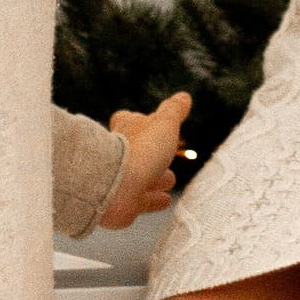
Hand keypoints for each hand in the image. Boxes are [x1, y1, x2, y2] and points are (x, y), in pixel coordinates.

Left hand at [102, 90, 192, 225]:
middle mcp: (121, 154)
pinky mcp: (124, 202)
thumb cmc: (140, 150)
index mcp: (127, 129)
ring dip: (156, 179)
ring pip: (142, 178)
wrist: (115, 188)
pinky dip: (153, 200)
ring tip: (169, 180)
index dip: (140, 120)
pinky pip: (142, 201)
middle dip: (154, 155)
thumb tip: (184, 96)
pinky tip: (165, 200)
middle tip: (167, 158)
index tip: (149, 122)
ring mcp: (122, 179)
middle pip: (137, 151)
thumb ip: (174, 110)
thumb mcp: (164, 123)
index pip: (128, 118)